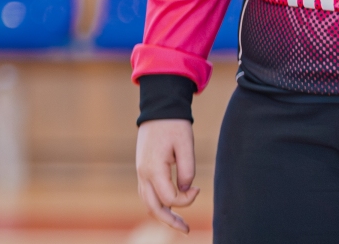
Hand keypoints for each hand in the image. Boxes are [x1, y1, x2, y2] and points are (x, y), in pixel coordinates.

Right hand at [135, 118, 197, 232]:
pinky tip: (169, 207)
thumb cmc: (174, 126)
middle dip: (170, 221)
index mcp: (153, 169)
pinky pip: (146, 193)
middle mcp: (143, 173)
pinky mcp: (142, 169)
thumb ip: (187, 172)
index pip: (170, 199)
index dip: (187, 200)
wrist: (158, 109)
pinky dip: (157, 204)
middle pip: (153, 207)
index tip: (198, 188)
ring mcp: (140, 171)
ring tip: (179, 223)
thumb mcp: (186, 146)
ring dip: (162, 215)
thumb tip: (186, 190)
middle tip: (186, 230)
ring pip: (147, 202)